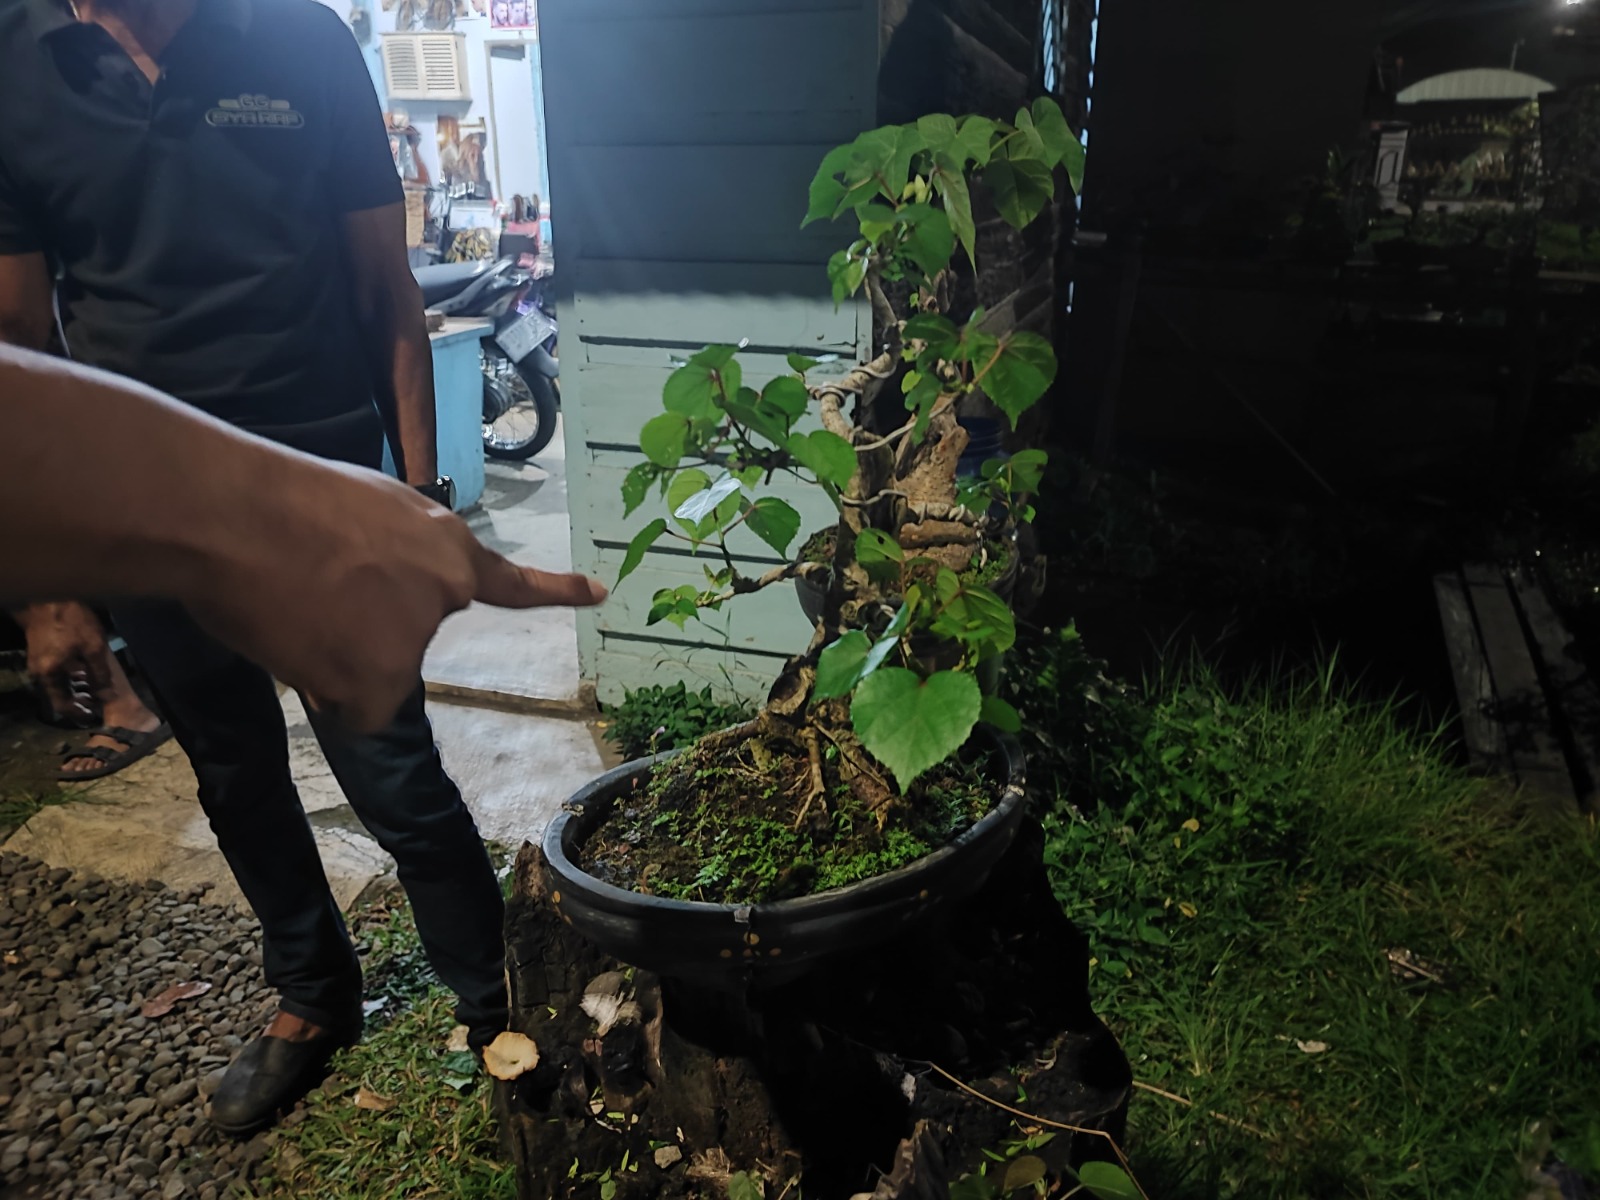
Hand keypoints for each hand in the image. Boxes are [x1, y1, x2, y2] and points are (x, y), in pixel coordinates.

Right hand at [14, 601, 112, 721]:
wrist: (48, 595)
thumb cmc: (71, 620)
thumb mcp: (93, 647)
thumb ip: (100, 674)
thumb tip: (107, 696)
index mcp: (49, 675)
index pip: (61, 705)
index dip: (78, 713)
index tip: (93, 717)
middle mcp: (39, 672)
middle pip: (59, 695)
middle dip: (79, 701)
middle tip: (98, 703)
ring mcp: (38, 661)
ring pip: (58, 682)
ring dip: (76, 687)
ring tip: (97, 688)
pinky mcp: (41, 651)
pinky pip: (56, 671)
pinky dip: (71, 675)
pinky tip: (86, 671)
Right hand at [186, 464, 605, 733]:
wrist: (237, 518)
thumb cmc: (278, 500)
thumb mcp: (361, 507)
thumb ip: (389, 550)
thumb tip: (368, 588)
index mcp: (442, 546)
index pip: (507, 581)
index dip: (555, 590)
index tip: (600, 593)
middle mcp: (443, 595)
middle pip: (404, 637)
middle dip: (362, 628)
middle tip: (312, 594)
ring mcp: (415, 640)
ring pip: (371, 673)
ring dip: (334, 654)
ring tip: (293, 607)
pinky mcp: (382, 680)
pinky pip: (355, 709)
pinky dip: (327, 691)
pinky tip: (299, 645)